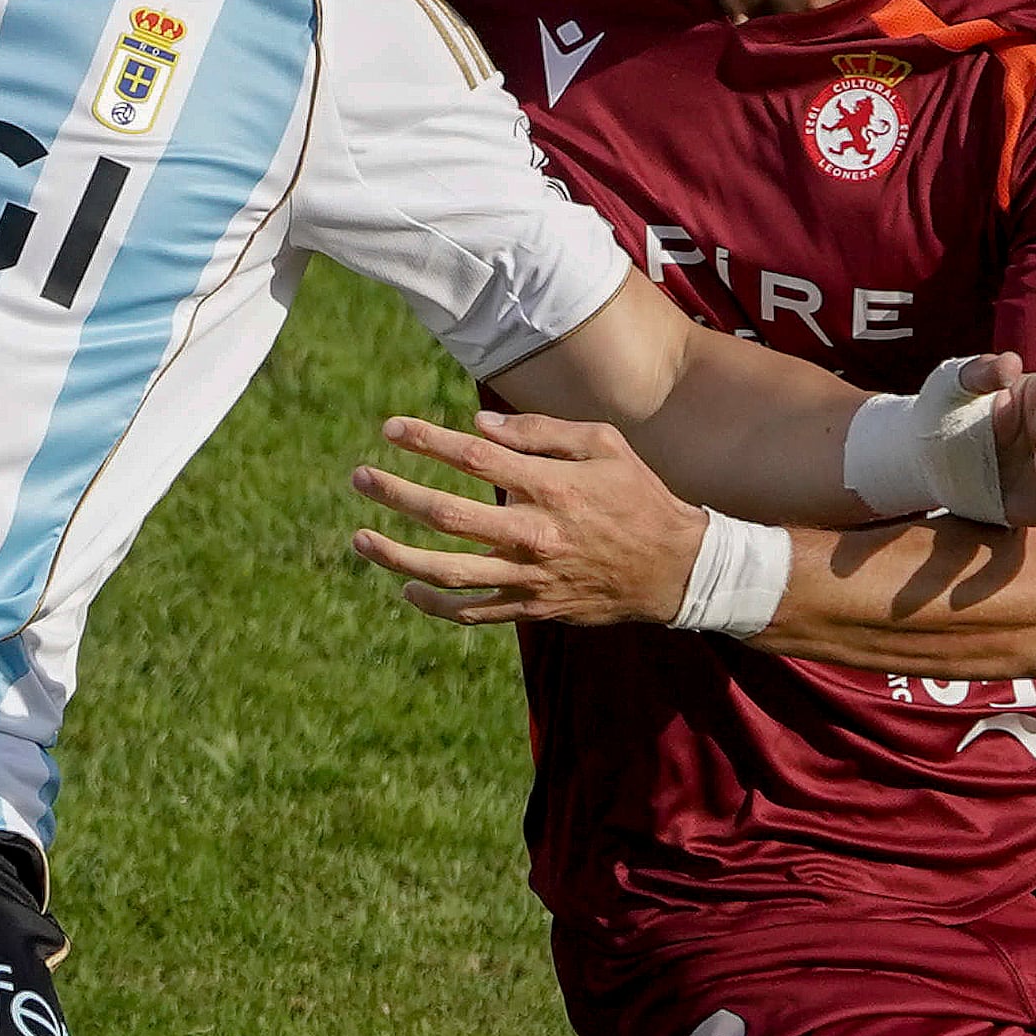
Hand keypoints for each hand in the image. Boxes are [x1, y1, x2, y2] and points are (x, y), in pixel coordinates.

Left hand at [346, 409, 708, 626]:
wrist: (676, 569)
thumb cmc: (638, 496)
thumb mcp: (603, 445)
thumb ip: (540, 432)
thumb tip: (478, 423)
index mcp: (551, 486)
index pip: (474, 457)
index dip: (427, 441)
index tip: (390, 430)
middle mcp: (534, 533)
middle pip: (447, 514)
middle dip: (396, 494)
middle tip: (360, 478)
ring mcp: (530, 577)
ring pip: (448, 572)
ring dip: (397, 556)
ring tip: (360, 539)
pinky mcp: (532, 609)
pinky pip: (471, 613)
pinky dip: (434, 604)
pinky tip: (408, 588)